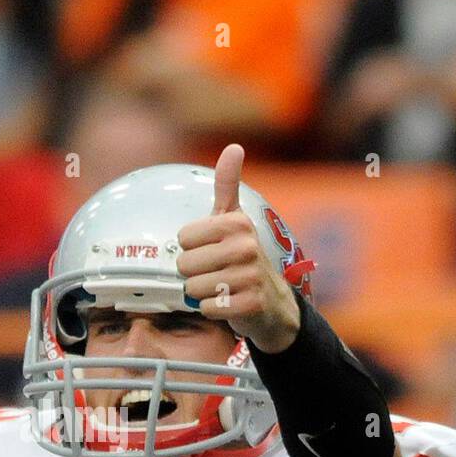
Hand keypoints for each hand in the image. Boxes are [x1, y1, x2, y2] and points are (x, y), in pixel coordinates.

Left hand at [176, 144, 300, 353]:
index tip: (211, 251)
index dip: (191, 249)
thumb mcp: (234, 219)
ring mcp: (249, 277)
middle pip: (185, 265)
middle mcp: (245, 247)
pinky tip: (228, 302)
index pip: (183, 239)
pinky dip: (212, 309)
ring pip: (194, 288)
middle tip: (215, 273)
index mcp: (237, 223)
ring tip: (221, 288)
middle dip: (194, 273)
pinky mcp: (250, 304)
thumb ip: (227, 185)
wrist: (272, 302)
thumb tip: (234, 147)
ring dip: (202, 293)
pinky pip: (208, 308)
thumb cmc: (243, 257)